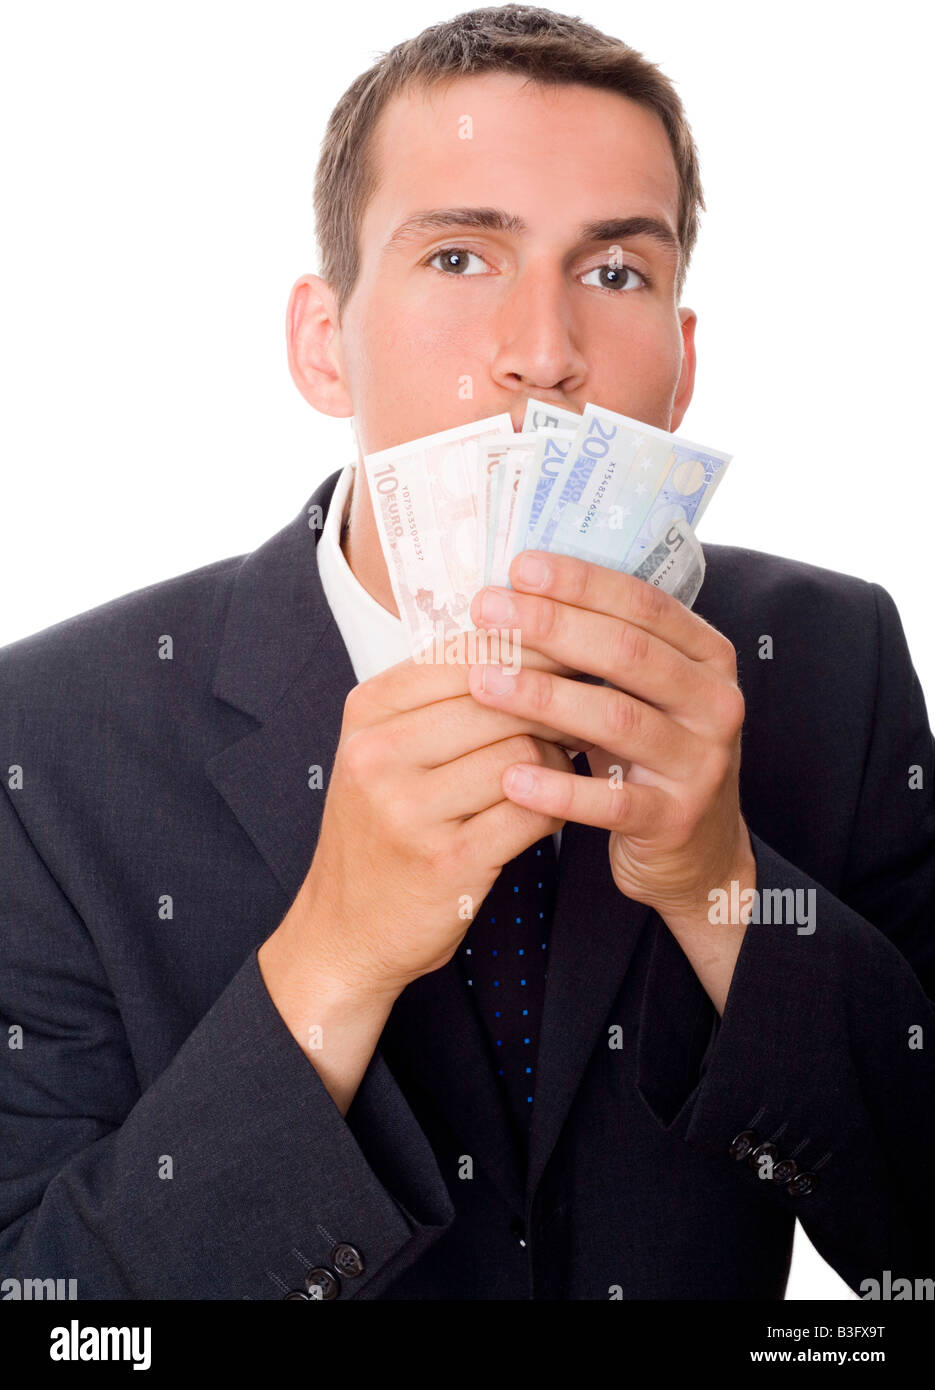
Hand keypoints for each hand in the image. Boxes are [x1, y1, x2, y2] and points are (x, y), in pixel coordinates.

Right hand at [283, 645, 588, 999]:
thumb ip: (443, 698)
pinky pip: (532, 811)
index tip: (567, 655)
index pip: (465, 651)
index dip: (529, 647)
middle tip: (582, 712)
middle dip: (552, 702)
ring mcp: (411, 810)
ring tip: (559, 765)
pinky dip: (554, 806)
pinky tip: (549, 808)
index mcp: (368, 712)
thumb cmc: (379, 830)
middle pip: (501, 697)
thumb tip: (534, 642)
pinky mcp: (449, 861)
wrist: (344, 930)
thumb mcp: (386, 751)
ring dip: (556, 758)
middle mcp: (380, 754)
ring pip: (522, 751)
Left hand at [467, 549, 753, 925]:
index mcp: (707, 657)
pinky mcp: (676, 820)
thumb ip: (601, 646)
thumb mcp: (641, 694)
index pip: (645, 604)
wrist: (695, 853)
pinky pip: (611, 800)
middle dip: (553, 626)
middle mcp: (715, 703)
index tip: (519, 567)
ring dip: (544, 697)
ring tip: (483, 682)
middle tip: (489, 612)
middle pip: (630, 653)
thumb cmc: (647, 756)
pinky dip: (558, 786)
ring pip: (618, 719)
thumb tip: (515, 590)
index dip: (582, 583)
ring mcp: (700, 763)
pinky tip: (511, 775)